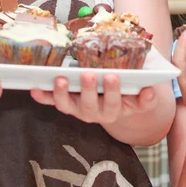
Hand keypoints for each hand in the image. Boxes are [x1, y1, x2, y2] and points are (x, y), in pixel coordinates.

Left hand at [31, 72, 157, 123]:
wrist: (116, 105)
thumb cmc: (128, 95)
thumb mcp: (140, 98)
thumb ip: (146, 97)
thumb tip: (151, 91)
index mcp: (114, 110)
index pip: (113, 103)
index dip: (112, 92)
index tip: (111, 76)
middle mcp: (94, 112)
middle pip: (89, 106)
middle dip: (88, 90)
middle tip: (88, 74)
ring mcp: (78, 109)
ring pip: (68, 106)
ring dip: (62, 94)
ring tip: (60, 79)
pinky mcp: (65, 103)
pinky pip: (52, 102)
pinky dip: (42, 96)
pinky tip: (34, 89)